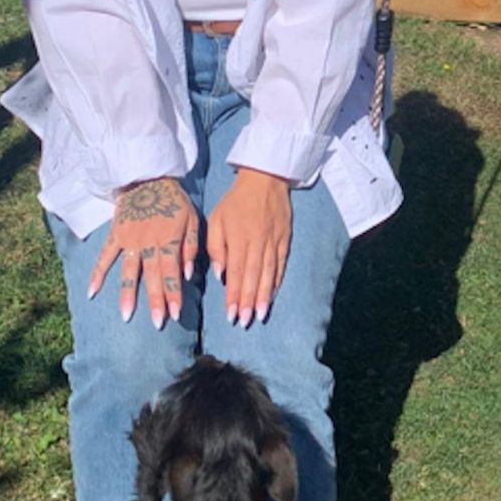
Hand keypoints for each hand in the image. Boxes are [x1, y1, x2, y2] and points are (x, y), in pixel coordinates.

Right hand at [89, 177, 198, 328]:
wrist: (148, 177)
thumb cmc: (174, 200)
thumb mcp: (192, 219)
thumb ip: (191, 247)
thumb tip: (188, 274)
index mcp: (169, 240)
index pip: (172, 273)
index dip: (174, 294)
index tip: (175, 315)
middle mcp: (148, 243)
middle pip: (152, 277)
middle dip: (155, 301)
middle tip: (158, 323)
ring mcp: (129, 240)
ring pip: (128, 272)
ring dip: (127, 294)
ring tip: (126, 316)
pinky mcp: (115, 235)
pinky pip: (104, 257)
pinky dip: (97, 274)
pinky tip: (91, 293)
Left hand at [208, 169, 292, 328]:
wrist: (265, 179)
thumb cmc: (235, 201)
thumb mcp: (217, 219)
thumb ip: (216, 247)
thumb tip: (220, 274)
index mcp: (239, 238)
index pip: (236, 272)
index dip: (233, 295)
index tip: (230, 315)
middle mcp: (258, 242)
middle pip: (253, 276)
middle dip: (247, 301)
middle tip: (244, 322)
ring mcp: (274, 241)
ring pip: (268, 273)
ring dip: (263, 296)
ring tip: (259, 315)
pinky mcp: (285, 239)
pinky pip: (281, 264)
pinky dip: (277, 281)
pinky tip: (272, 295)